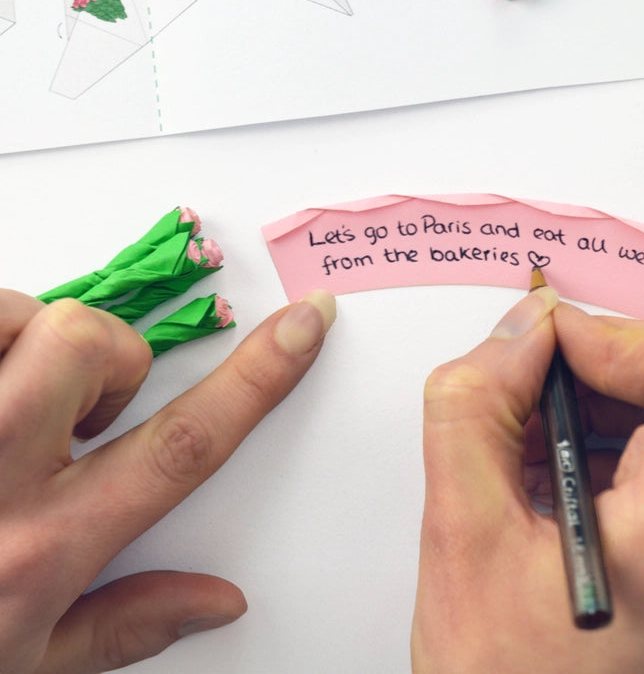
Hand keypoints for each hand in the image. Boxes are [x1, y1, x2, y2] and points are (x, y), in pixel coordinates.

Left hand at [0, 287, 334, 673]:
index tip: (304, 321)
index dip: (260, 376)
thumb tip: (220, 601)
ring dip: (25, 338)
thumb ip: (124, 628)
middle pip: (91, 349)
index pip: (186, 444)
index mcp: (43, 548)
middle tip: (78, 402)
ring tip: (5, 393)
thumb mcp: (25, 673)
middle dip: (107, 355)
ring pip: (15, 315)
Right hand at [412, 289, 643, 673]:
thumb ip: (479, 400)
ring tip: (541, 458)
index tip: (552, 362)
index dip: (622, 336)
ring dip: (612, 406)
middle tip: (531, 409)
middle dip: (604, 372)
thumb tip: (529, 326)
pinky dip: (629, 441)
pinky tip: (571, 484)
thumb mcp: (459, 529)